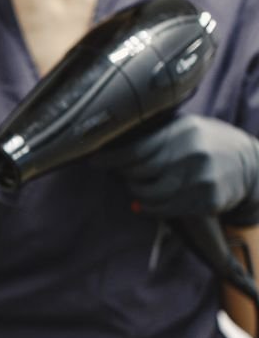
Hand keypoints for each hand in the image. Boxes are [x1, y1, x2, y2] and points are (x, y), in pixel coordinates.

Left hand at [94, 114, 258, 225]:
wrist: (251, 164)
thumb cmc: (207, 144)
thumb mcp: (186, 128)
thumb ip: (155, 135)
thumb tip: (112, 148)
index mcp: (183, 131)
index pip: (136, 149)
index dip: (110, 158)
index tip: (94, 161)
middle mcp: (191, 154)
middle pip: (139, 173)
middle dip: (125, 176)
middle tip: (121, 174)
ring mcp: (200, 179)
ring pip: (149, 195)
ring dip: (136, 194)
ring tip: (138, 187)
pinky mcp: (206, 201)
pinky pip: (164, 209)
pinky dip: (149, 208)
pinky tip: (147, 202)